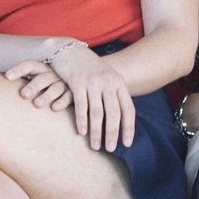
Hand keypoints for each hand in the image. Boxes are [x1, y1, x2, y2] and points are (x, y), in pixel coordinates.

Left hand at [4, 60, 71, 111]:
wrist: (78, 80)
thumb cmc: (47, 84)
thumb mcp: (37, 78)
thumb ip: (22, 81)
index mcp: (42, 68)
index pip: (29, 65)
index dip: (18, 70)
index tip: (6, 77)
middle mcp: (53, 74)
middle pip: (42, 78)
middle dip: (33, 86)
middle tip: (23, 95)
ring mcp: (64, 83)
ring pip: (55, 87)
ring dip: (46, 96)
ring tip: (36, 104)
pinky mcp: (74, 92)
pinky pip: (69, 96)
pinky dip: (62, 102)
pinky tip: (55, 108)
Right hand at [10, 45, 134, 151]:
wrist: (69, 50)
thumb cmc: (89, 68)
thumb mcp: (106, 78)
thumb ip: (113, 95)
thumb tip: (121, 119)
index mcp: (118, 83)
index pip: (128, 109)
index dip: (128, 128)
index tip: (126, 144)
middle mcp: (108, 82)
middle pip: (113, 113)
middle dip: (112, 133)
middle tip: (110, 149)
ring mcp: (93, 81)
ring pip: (97, 112)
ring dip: (96, 131)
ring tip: (94, 146)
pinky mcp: (77, 81)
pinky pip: (81, 105)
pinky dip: (81, 120)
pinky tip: (81, 132)